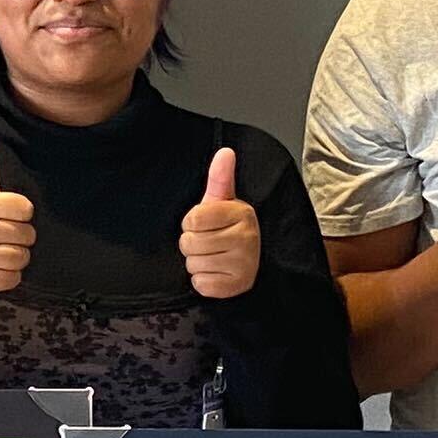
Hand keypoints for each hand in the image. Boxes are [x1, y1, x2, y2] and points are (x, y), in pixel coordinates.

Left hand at [179, 146, 259, 301]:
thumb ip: (219, 177)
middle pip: (190, 243)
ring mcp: (244, 264)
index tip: (203, 224)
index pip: (192, 220)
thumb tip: (225, 151)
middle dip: (192, 244)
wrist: (246, 261)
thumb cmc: (227, 229)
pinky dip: (203, 281)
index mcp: (242, 213)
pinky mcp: (237, 286)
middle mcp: (247, 238)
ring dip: (197, 263)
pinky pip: (201, 284)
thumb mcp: (221, 202)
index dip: (191, 223)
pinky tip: (216, 273)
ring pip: (194, 265)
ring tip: (213, 257)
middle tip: (209, 242)